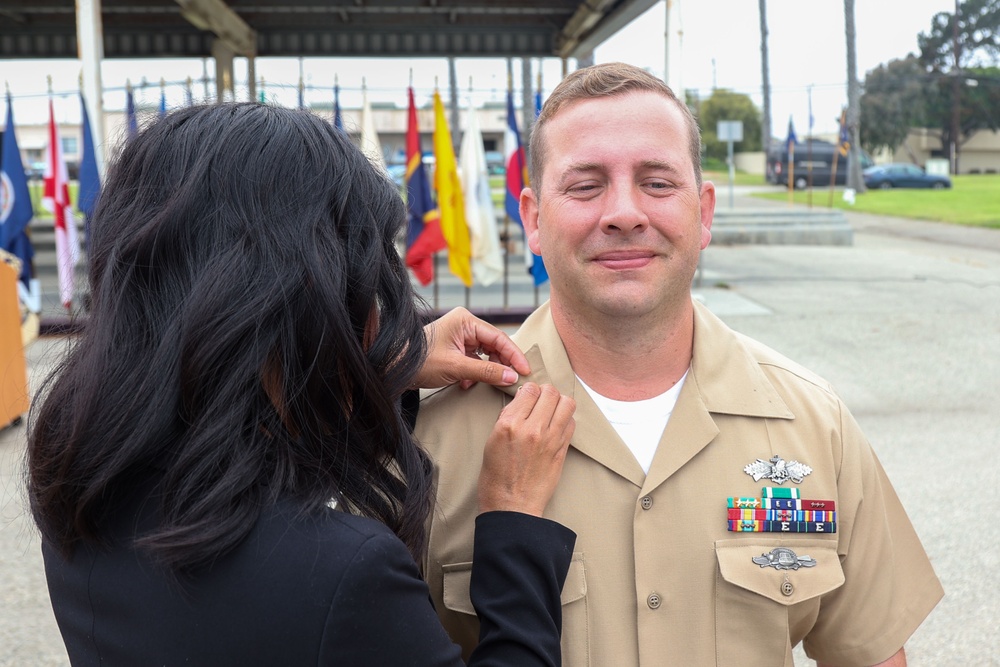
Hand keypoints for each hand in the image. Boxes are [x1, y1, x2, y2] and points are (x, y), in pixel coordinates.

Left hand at [413, 307, 531, 389]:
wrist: (397, 369)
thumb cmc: (421, 363)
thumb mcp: (456, 368)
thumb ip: (486, 372)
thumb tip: (512, 377)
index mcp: (465, 320)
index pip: (498, 337)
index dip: (514, 355)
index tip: (525, 371)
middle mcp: (465, 324)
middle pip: (495, 345)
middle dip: (503, 364)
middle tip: (514, 380)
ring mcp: (461, 336)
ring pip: (486, 353)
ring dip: (488, 370)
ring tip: (491, 383)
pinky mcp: (457, 347)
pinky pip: (476, 359)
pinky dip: (476, 372)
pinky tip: (469, 383)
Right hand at [478, 383, 575, 516]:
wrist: (512, 507)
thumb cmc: (496, 477)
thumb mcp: (491, 441)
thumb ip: (507, 417)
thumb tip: (522, 400)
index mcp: (510, 425)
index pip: (529, 390)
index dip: (529, 390)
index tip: (527, 396)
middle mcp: (532, 429)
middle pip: (550, 392)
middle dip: (545, 392)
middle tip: (540, 401)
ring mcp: (550, 440)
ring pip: (567, 404)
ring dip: (559, 403)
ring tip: (552, 410)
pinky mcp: (562, 451)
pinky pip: (571, 423)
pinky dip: (565, 420)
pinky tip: (556, 426)